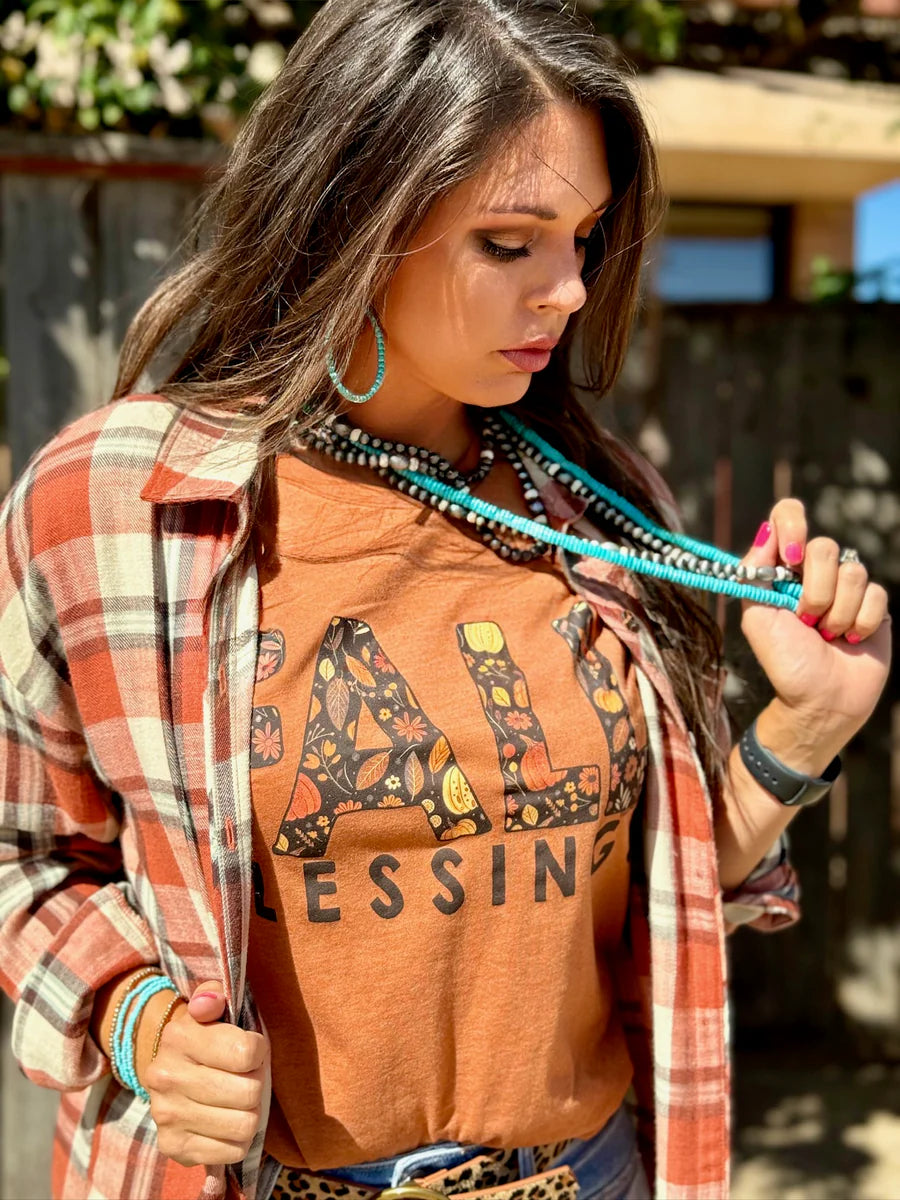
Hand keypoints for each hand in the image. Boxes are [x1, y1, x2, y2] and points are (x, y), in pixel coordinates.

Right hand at [139, 980, 269, 1167]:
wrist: (170, 1069)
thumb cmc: (207, 1035)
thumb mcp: (213, 1005)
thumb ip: (216, 995)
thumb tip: (209, 1003)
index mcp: (179, 1036)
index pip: (248, 1053)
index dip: (259, 1052)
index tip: (251, 1050)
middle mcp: (166, 1076)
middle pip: (249, 1093)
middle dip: (256, 1084)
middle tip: (246, 1078)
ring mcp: (167, 1114)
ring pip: (244, 1126)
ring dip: (250, 1114)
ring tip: (239, 1101)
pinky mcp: (172, 1146)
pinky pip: (231, 1151)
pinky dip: (237, 1140)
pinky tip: (227, 1123)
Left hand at [738, 500, 890, 770]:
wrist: (820, 701)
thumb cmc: (785, 662)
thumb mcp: (757, 617)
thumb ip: (755, 573)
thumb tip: (767, 531)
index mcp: (783, 568)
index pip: (788, 515)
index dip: (792, 526)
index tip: (790, 557)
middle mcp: (815, 571)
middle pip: (825, 546)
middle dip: (815, 592)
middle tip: (806, 621)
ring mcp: (847, 587)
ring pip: (854, 572)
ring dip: (837, 613)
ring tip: (826, 636)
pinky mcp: (874, 605)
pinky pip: (876, 593)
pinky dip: (860, 622)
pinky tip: (850, 639)